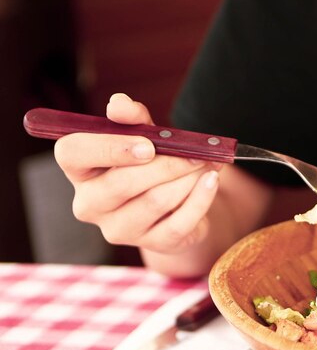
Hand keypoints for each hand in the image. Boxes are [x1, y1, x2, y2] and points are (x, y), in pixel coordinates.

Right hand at [54, 93, 219, 253]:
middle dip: (165, 164)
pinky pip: (180, 222)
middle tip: (196, 152)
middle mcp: (90, 205)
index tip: (147, 145)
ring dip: (187, 178)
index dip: (109, 148)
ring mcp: (120, 230)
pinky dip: (201, 198)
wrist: (177, 208)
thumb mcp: (143, 137)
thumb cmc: (151, 166)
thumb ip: (133, 119)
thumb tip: (120, 105)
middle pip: (121, 183)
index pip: (72, 154)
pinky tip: (211, 180)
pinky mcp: (153, 244)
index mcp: (80, 171)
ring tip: (207, 162)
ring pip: (155, 201)